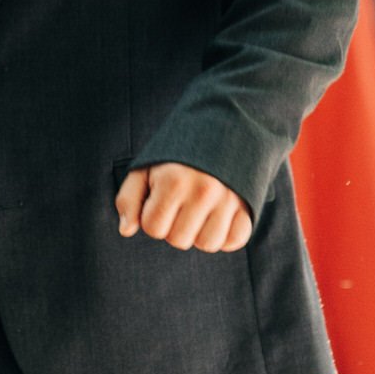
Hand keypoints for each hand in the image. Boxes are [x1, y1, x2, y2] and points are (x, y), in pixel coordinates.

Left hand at [116, 163, 251, 253]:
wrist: (223, 129)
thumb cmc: (177, 155)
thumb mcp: (145, 168)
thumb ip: (129, 198)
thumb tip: (126, 230)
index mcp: (174, 182)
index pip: (154, 228)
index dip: (152, 218)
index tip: (160, 201)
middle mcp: (204, 191)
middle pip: (179, 240)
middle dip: (175, 226)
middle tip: (181, 203)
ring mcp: (229, 199)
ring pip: (207, 244)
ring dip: (200, 234)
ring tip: (199, 211)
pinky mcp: (248, 205)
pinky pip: (235, 241)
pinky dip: (226, 236)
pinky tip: (218, 218)